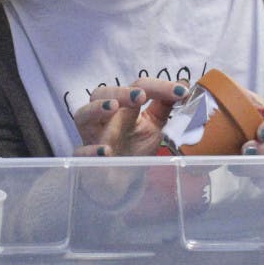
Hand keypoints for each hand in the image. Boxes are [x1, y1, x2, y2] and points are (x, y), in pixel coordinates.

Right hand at [72, 78, 188, 157]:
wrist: (120, 179)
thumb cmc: (134, 147)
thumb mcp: (153, 125)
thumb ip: (165, 106)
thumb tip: (184, 85)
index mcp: (123, 106)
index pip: (136, 88)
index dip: (158, 87)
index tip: (181, 92)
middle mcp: (105, 118)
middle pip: (100, 93)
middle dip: (120, 92)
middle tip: (140, 95)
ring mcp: (93, 138)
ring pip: (81, 116)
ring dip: (96, 109)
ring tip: (113, 107)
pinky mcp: (86, 160)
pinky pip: (80, 153)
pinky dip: (90, 150)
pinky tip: (105, 151)